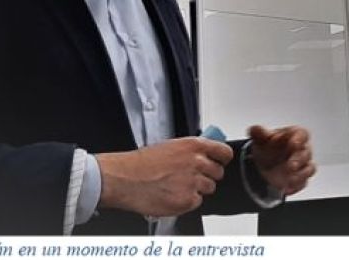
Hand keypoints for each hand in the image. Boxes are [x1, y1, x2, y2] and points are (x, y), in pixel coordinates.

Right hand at [95, 137, 232, 216]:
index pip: (224, 152)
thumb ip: (191, 151)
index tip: (220, 162)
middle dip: (207, 176)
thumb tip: (204, 155)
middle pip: (218, 173)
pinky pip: (197, 202)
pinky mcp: (187, 199)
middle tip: (190, 177)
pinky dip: (186, 201)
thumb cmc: (140, 163)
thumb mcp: (170, 146)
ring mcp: (193, 182)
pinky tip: (172, 195)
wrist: (124, 178)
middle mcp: (196, 162)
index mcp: (193, 145)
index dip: (222, 159)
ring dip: (196, 189)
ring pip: (208, 188)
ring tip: (176, 186)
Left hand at [248, 125, 315, 195]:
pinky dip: (296, 186)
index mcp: (294, 136)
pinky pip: (303, 182)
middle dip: (298, 160)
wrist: (265, 164)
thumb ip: (258, 133)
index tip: (293, 144)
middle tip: (290, 166)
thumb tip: (255, 129)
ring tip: (289, 180)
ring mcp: (303, 165)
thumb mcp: (260, 138)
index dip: (299, 139)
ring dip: (300, 175)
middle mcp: (302, 150)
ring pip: (309, 169)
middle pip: (306, 153)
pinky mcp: (301, 178)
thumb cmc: (269, 147)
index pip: (302, 134)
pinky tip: (287, 188)